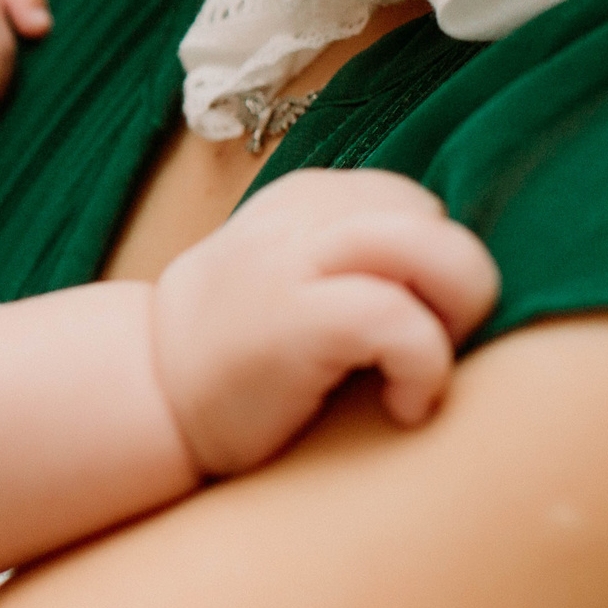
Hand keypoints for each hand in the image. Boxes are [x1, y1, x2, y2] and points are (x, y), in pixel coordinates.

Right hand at [153, 170, 498, 477]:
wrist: (147, 398)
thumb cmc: (233, 358)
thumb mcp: (288, 278)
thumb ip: (349, 257)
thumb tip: (447, 275)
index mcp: (304, 200)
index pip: (416, 206)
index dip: (433, 269)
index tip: (403, 325)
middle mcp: (301, 216)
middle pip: (435, 218)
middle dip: (460, 289)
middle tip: (421, 350)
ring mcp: (293, 260)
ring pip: (436, 249)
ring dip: (455, 317)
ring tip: (418, 368)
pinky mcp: (294, 314)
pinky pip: (400, 318)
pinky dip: (424, 368)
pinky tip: (401, 407)